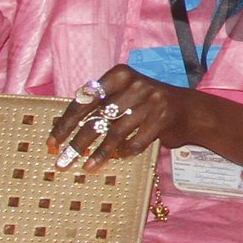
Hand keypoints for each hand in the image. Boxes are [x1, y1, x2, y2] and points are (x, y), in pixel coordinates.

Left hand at [50, 63, 193, 167]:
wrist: (190, 110)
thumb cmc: (147, 105)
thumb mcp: (124, 95)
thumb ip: (100, 105)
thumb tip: (64, 130)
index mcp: (119, 75)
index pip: (84, 100)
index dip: (66, 122)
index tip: (53, 141)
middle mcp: (134, 84)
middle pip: (97, 118)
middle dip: (77, 143)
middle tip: (63, 161)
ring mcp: (150, 100)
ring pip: (114, 133)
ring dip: (98, 154)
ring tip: (86, 167)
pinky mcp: (163, 117)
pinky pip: (135, 141)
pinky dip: (124, 152)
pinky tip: (118, 158)